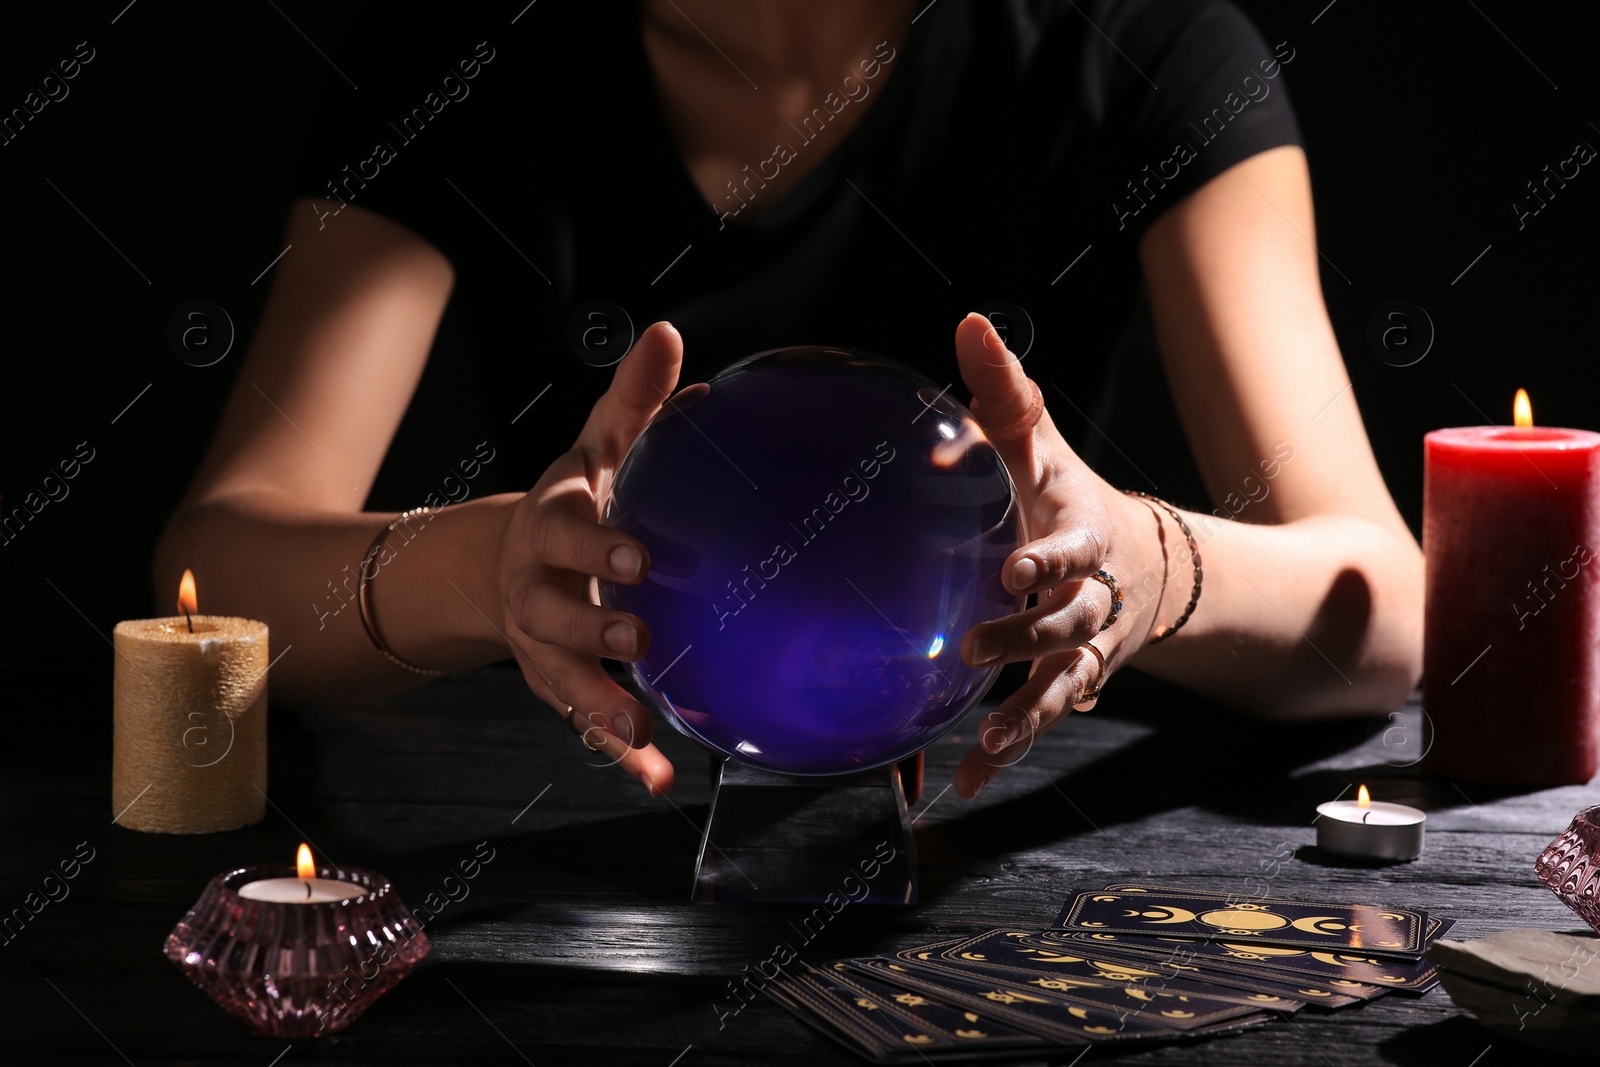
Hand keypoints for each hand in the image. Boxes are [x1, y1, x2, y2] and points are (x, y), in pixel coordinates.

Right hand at [497, 322, 682, 795]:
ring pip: (563, 678)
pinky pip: (588, 724)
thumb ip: (632, 401)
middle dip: (590, 625)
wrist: (515, 563)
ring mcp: (543, 645)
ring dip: (599, 702)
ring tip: (641, 726)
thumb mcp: (598, 447)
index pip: (566, 532)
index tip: (640, 555)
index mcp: (550, 526)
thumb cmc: (577, 502)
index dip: (596, 545)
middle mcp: (536, 589)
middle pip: (552, 613)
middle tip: (639, 631)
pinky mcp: (561, 685)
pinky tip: (658, 778)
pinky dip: (619, 753)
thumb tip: (668, 336)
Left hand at [951, 314, 1165, 798]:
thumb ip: (1005, 394)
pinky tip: (966, 784)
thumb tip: (967, 322)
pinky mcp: (1075, 683)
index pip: (1071, 549)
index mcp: (1085, 538)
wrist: (1146, 565)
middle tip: (975, 648)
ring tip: (989, 747)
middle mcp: (1094, 599)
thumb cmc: (1075, 500)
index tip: (1015, 569)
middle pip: (1068, 625)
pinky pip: (1042, 720)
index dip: (1048, 561)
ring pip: (1061, 686)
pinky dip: (1007, 754)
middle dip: (1027, 638)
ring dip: (1025, 717)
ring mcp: (1089, 649)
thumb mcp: (1044, 449)